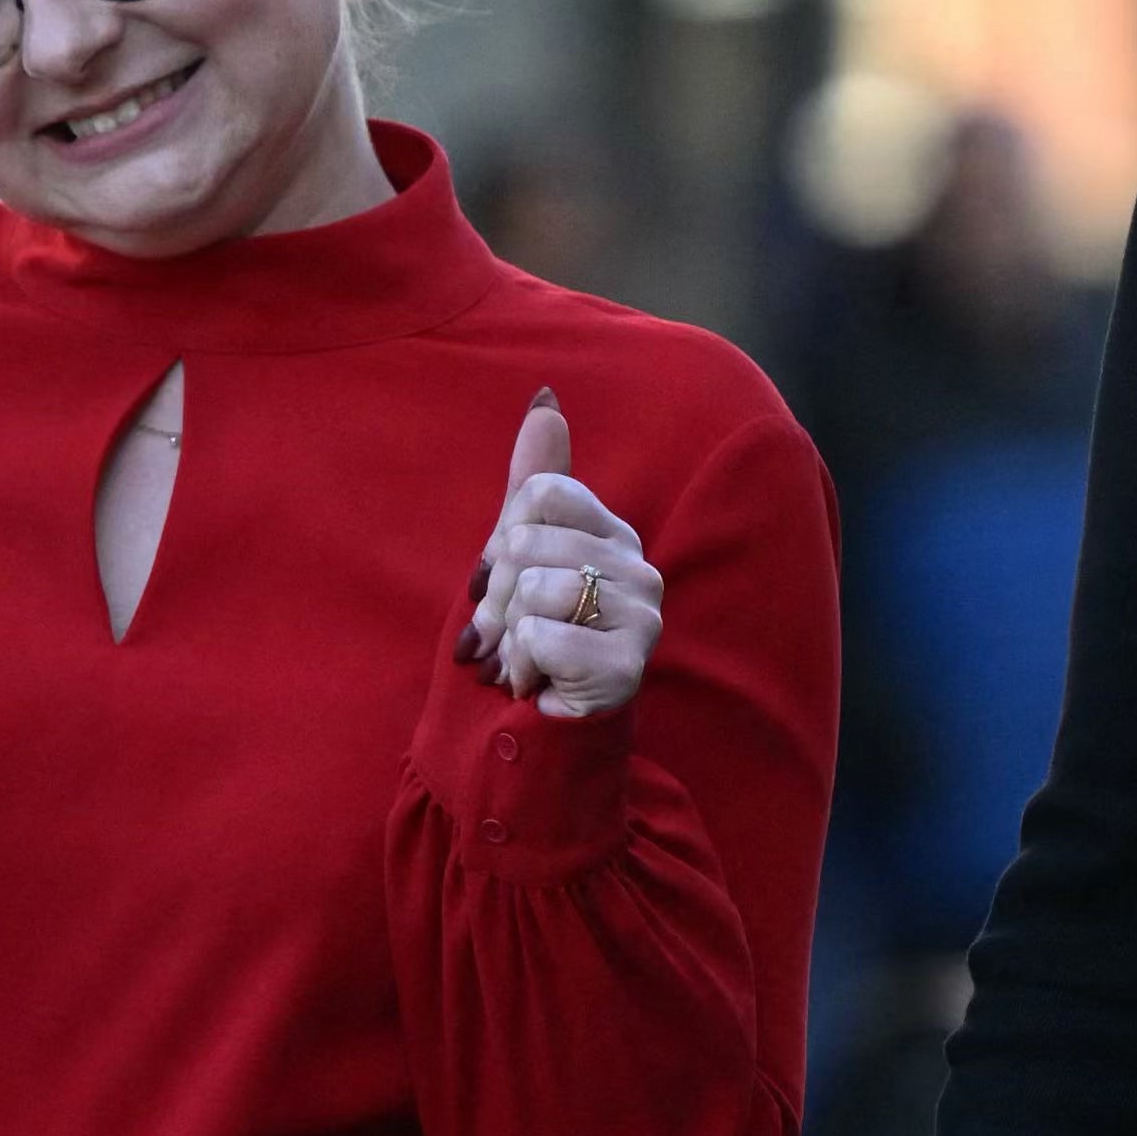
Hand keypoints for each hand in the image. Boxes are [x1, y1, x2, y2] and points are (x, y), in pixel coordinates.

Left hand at [466, 388, 661, 718]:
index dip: (502, 541)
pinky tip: (540, 685)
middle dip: (495, 598)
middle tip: (504, 635)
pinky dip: (522, 667)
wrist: (538, 735)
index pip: (541, 496)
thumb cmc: (528, 645)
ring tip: (526, 661)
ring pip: (534, 589)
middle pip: (528, 542)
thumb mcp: (520, 559)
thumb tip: (545, 399)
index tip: (499, 583)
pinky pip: (540, 637)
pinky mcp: (627, 665)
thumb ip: (535, 482)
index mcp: (612, 534)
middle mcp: (637, 568)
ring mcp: (641, 616)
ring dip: (509, 638)